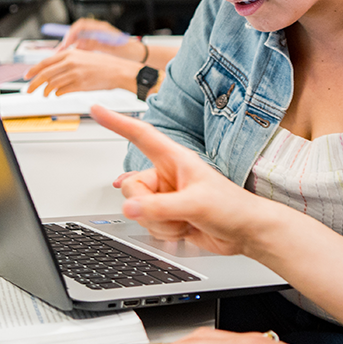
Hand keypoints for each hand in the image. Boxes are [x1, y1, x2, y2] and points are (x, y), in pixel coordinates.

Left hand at [23, 49, 141, 95]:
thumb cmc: (103, 65)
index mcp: (70, 53)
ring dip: (46, 91)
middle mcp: (70, 62)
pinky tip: (57, 94)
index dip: (33, 70)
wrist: (118, 71)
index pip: (45, 62)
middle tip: (29, 90)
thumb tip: (52, 69)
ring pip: (52, 84)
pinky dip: (57, 94)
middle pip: (45, 74)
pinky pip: (62, 91)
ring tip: (45, 94)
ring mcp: (75, 74)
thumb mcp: (83, 56)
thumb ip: (67, 61)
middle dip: (34, 84)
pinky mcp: (80, 85)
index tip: (27, 76)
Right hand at [58, 18, 141, 60]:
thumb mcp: (112, 49)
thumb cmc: (129, 51)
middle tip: (60, 51)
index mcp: (102, 28)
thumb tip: (81, 44)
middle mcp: (98, 30)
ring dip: (69, 47)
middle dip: (67, 40)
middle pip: (76, 32)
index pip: (81, 26)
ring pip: (77, 39)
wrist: (137, 55)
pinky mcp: (96, 44)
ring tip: (62, 56)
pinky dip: (75, 51)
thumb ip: (96, 45)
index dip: (71, 34)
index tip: (67, 44)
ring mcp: (96, 37)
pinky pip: (81, 45)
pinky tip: (72, 59)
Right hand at [91, 106, 275, 254]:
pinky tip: (185, 228)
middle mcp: (167, 176)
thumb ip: (159, 207)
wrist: (245, 233)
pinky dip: (165, 232)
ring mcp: (165, 197)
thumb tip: (129, 207)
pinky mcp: (167, 216)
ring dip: (161, 223)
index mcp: (175, 160)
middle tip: (173, 211)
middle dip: (147, 207)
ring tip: (186, 219)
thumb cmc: (232, 208)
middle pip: (131, 187)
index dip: (118, 122)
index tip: (97, 109)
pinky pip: (148, 225)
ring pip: (138, 210)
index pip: (141, 135)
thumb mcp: (195, 204)